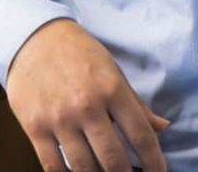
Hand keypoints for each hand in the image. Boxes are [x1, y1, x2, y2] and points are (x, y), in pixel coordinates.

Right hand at [4, 18, 171, 171]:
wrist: (34, 38)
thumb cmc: (79, 54)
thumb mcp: (114, 72)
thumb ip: (136, 105)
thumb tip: (162, 127)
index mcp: (112, 89)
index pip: (140, 135)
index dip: (153, 161)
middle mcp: (86, 105)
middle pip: (113, 158)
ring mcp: (59, 118)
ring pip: (84, 166)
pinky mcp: (34, 127)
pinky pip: (53, 165)